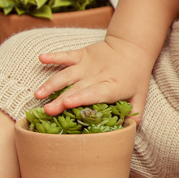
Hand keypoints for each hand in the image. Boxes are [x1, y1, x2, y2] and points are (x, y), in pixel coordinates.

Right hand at [34, 35, 153, 122]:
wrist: (132, 45)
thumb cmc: (135, 75)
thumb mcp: (140, 95)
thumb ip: (135, 114)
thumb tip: (127, 131)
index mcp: (112, 86)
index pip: (95, 93)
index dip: (81, 98)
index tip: (67, 104)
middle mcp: (97, 75)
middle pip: (76, 88)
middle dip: (60, 99)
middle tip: (47, 110)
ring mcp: (87, 64)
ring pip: (66, 74)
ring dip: (51, 84)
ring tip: (38, 94)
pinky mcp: (82, 54)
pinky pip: (66, 55)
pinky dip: (54, 56)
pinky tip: (41, 58)